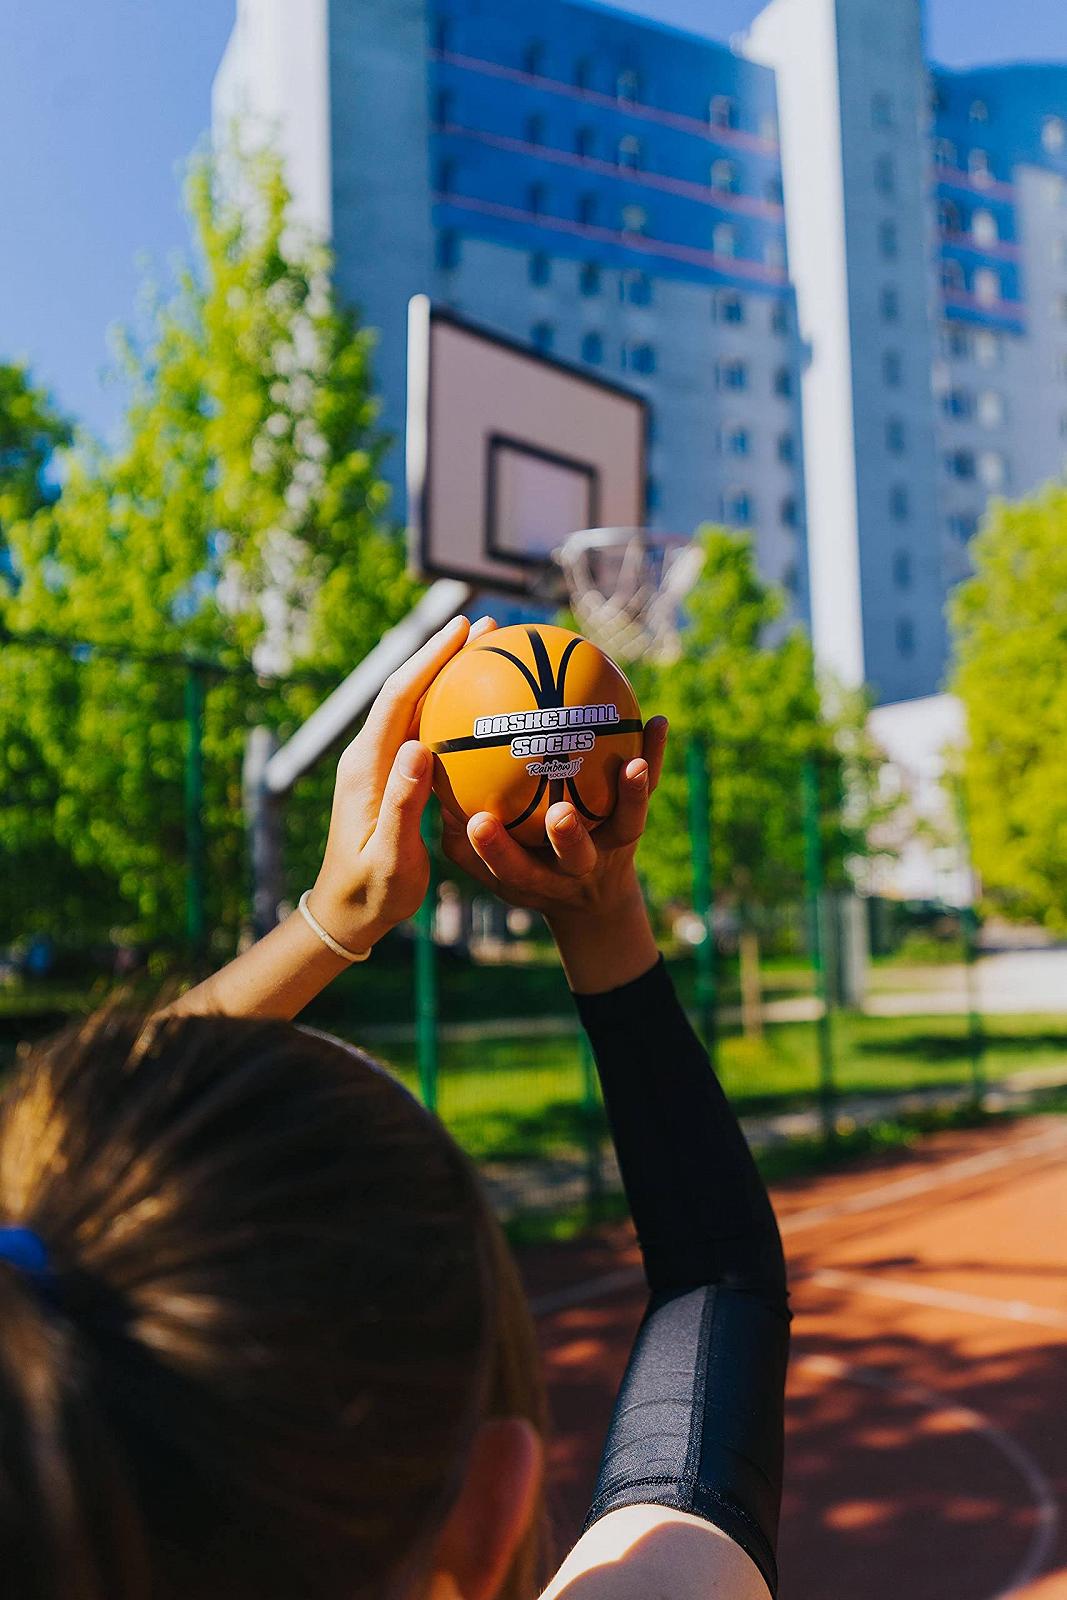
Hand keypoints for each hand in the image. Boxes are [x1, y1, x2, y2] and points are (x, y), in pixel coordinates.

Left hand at [309, 614, 494, 951]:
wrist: (347, 912)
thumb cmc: (373, 890)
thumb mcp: (392, 855)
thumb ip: (404, 804)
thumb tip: (419, 748)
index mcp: (366, 765)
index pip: (398, 697)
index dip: (428, 658)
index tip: (461, 629)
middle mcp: (370, 755)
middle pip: (408, 689)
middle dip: (444, 653)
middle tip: (487, 626)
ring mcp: (380, 764)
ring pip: (417, 707)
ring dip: (448, 677)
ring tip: (488, 653)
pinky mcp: (392, 777)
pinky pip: (424, 731)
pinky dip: (451, 711)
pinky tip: (483, 712)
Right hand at [440, 717, 668, 928]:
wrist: (590, 901)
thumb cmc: (524, 869)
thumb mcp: (486, 865)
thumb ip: (459, 835)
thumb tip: (424, 782)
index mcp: (535, 880)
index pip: (512, 871)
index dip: (496, 851)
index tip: (478, 822)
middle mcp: (576, 869)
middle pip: (575, 859)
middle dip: (569, 837)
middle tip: (561, 813)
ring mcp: (611, 850)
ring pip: (625, 827)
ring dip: (632, 797)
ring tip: (632, 765)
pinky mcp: (635, 829)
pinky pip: (649, 791)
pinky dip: (654, 757)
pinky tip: (657, 722)